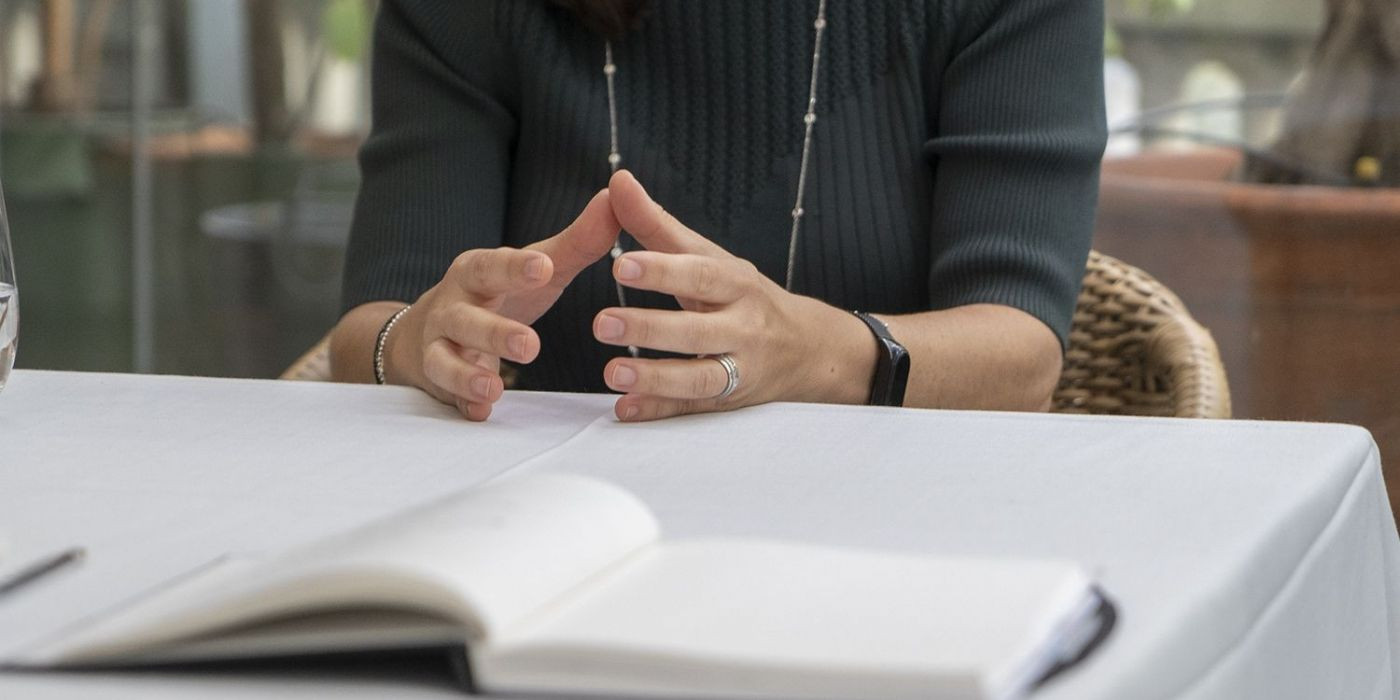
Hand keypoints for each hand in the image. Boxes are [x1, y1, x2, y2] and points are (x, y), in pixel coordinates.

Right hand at [389, 190, 619, 420]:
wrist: (428, 330)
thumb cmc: (499, 293)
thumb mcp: (536, 267)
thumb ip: (577, 241)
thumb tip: (616, 197)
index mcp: (478, 273)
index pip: (492, 265)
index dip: (514, 267)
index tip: (543, 267)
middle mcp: (452, 306)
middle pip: (464, 317)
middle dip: (494, 331)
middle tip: (531, 346)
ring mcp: (440, 344)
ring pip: (444, 358)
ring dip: (468, 374)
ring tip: (495, 389)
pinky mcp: (439, 380)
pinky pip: (446, 395)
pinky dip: (461, 403)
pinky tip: (481, 414)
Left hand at [595, 171, 875, 420]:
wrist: (807, 348)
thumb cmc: (742, 295)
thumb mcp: (708, 257)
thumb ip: (657, 224)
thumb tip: (618, 181)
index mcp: (737, 284)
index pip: (701, 275)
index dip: (663, 270)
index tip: (622, 265)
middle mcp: (744, 327)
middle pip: (699, 330)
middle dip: (650, 328)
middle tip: (601, 323)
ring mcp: (740, 367)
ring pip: (701, 377)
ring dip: (656, 378)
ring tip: (612, 373)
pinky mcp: (730, 401)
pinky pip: (694, 408)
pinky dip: (659, 411)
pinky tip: (624, 409)